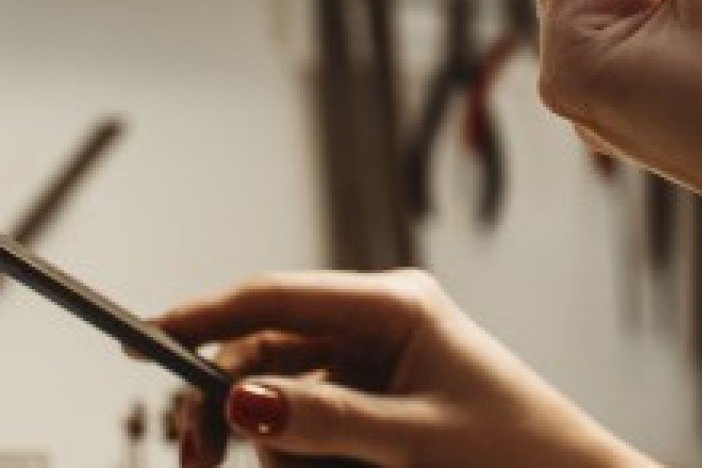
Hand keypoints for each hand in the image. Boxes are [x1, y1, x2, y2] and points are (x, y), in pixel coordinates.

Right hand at [156, 269, 641, 467]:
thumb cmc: (515, 451)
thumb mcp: (410, 440)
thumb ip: (323, 421)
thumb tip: (240, 400)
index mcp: (397, 304)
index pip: (274, 297)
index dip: (201, 318)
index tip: (138, 343)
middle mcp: (383, 322)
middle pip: (266, 350)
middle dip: (231, 405)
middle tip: (199, 459)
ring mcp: (382, 362)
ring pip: (283, 397)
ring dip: (279, 443)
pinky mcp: (384, 402)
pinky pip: (314, 423)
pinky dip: (306, 454)